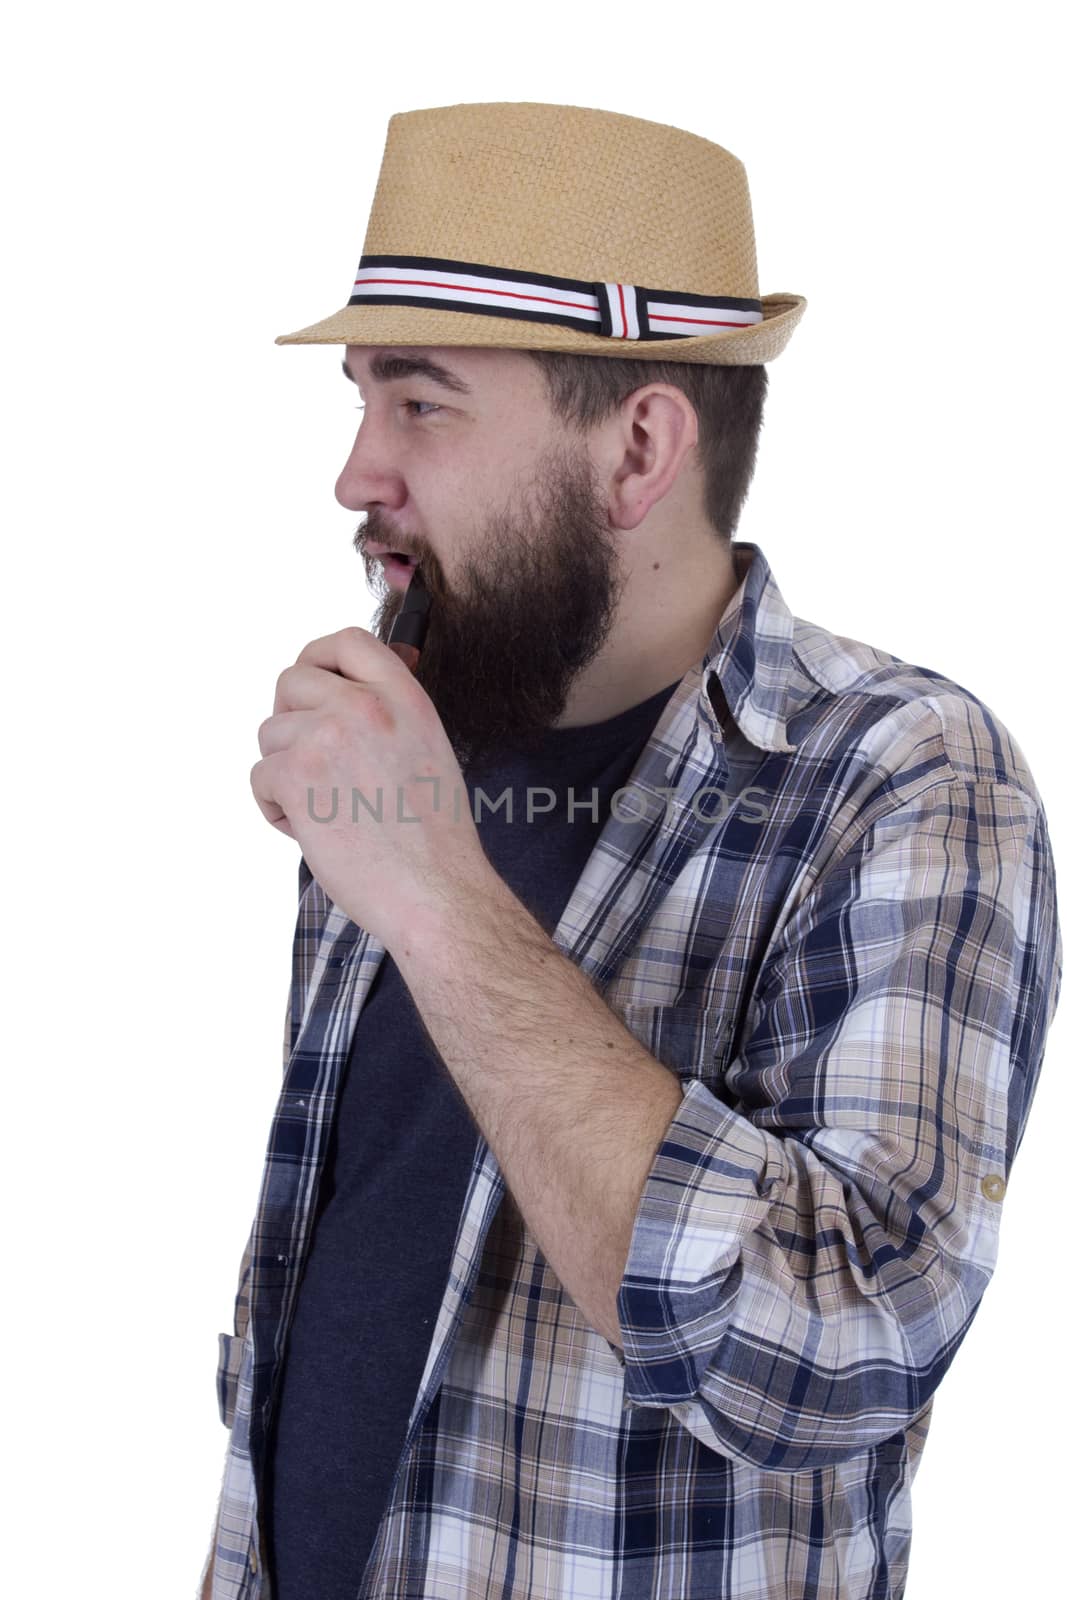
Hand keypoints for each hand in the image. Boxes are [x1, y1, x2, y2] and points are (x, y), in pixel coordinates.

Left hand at [250, 627, 492, 947]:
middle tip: (310, 760)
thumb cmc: (437, 839)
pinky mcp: (296, 776)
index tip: (317, 682)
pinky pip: (260, 777)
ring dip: (284, 772)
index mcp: (404, 697)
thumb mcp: (429, 750)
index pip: (347, 642)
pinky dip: (276, 809)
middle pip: (291, 681)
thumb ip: (392, 713)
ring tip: (324, 810)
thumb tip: (362, 683)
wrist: (437, 891)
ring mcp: (327, 737)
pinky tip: (314, 831)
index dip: (321, 658)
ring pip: (270, 735)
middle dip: (290, 719)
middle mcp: (364, 706)